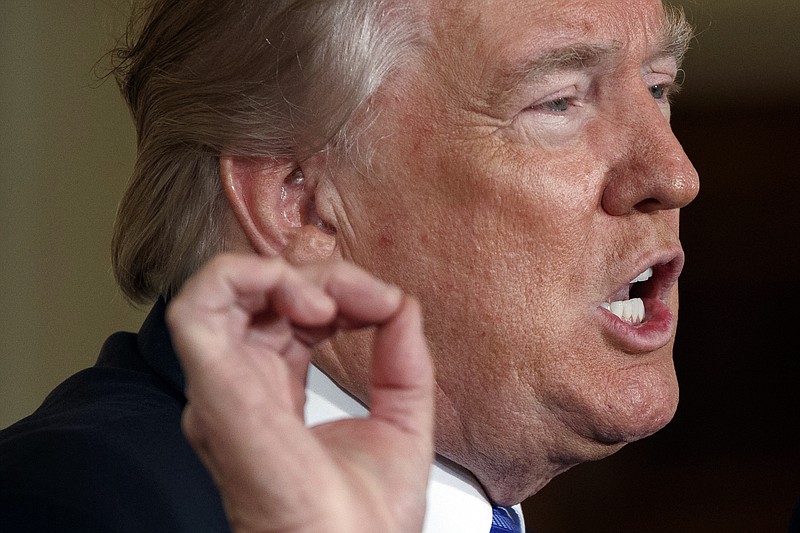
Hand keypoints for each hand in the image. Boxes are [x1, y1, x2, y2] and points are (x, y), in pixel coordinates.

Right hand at [166, 254, 433, 532]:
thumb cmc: (365, 520)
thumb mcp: (402, 420)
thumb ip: (403, 360)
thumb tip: (403, 306)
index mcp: (275, 392)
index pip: (288, 313)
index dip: (337, 292)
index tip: (387, 307)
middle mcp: (242, 384)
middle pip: (263, 294)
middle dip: (323, 278)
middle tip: (373, 300)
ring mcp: (224, 386)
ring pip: (224, 288)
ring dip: (285, 273)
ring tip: (332, 302)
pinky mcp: (216, 389)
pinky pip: (195, 306)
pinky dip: (246, 279)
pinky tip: (307, 303)